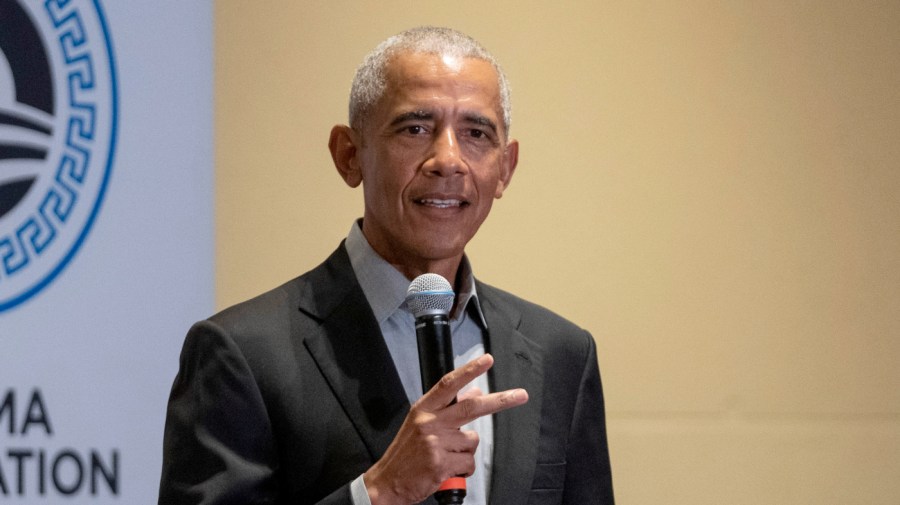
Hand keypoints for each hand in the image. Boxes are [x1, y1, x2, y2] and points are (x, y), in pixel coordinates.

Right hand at [363, 354, 527, 504]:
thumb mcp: (422, 423)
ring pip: (472, 442)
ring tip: (447, 457)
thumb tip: (474, 392)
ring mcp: (435, 443)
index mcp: (424, 409)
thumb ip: (447, 408)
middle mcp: (429, 422)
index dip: (469, 370)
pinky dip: (464, 470)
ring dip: (466, 452)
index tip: (487, 360)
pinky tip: (448, 470)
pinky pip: (468, 463)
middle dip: (500, 401)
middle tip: (520, 395)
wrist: (388, 482)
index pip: (449, 384)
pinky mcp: (441, 464)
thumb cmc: (406, 453)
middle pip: (471, 408)